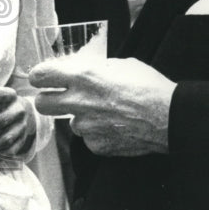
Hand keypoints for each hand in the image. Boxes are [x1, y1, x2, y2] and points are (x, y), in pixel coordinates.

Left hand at [29, 57, 175, 156]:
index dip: (39, 77)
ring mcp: (86, 126)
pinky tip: (115, 126)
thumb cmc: (148, 86)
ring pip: (70, 123)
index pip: (40, 76)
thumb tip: (80, 70)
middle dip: (47, 100)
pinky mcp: (96, 145)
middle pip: (41, 104)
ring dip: (81, 118)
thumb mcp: (119, 64)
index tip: (42, 78)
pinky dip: (98, 133)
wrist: (169, 116)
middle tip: (59, 98)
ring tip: (106, 113)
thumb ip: (94, 69)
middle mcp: (79, 101)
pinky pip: (88, 138)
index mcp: (82, 76)